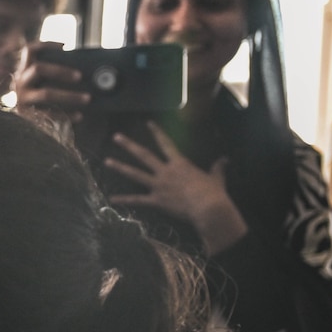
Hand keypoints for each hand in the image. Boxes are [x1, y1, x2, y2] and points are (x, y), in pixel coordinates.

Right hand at [12, 45, 86, 123]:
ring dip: (69, 95)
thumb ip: (54, 72)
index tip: (65, 47)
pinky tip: (79, 116)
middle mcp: (20, 82)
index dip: (46, 45)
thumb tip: (87, 65)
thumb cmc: (40, 97)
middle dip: (61, 71)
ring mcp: (22, 99)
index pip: (30, 50)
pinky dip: (66, 115)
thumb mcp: (40, 82)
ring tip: (87, 98)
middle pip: (39, 68)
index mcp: (24, 70)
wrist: (20, 127)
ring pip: (46, 94)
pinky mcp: (27, 116)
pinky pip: (49, 114)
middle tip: (80, 76)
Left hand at [105, 123, 247, 253]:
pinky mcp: (156, 200)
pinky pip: (137, 200)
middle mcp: (165, 172)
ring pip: (135, 174)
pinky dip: (124, 200)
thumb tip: (225, 160)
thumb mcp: (217, 178)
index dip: (157, 132)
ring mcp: (158, 185)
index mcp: (179, 164)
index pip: (166, 143)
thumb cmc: (213, 192)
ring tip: (106, 161)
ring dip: (120, 167)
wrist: (208, 208)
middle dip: (129, 145)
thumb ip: (217, 168)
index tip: (148, 123)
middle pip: (144, 155)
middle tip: (115, 137)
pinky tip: (111, 199)